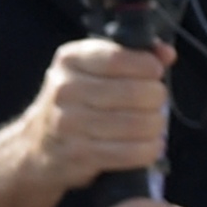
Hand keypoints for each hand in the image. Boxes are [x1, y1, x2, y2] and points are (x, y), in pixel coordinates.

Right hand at [22, 38, 171, 189]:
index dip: (146, 65)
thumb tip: (167, 53)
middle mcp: (66, 89)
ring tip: (152, 125)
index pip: (117, 58)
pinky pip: (132, 152)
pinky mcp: (81, 153)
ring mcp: (70, 123)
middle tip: (153, 103)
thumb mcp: (93, 68)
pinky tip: (149, 144)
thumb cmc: (76, 100)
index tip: (155, 71)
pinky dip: (150, 149)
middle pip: (135, 92)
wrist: (39, 142)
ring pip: (139, 124)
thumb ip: (130, 56)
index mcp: (70, 60)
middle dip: (156, 99)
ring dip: (156, 126)